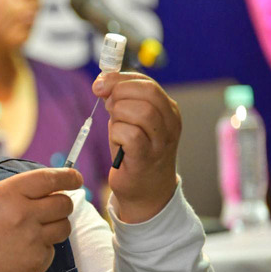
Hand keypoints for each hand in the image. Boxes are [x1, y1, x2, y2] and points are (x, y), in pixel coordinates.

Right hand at [0, 168, 82, 271]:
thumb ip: (16, 192)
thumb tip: (46, 190)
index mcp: (9, 193)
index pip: (49, 179)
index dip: (67, 177)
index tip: (75, 178)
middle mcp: (24, 214)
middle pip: (63, 203)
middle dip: (62, 203)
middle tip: (53, 207)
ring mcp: (33, 239)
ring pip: (64, 227)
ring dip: (55, 226)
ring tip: (35, 231)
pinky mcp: (36, 261)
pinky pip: (52, 250)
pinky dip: (43, 249)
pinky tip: (23, 251)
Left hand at [92, 72, 180, 222]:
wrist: (146, 192)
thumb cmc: (134, 153)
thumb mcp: (129, 121)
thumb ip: (121, 101)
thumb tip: (102, 84)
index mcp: (168, 109)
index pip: (146, 82)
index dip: (119, 79)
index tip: (99, 84)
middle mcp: (170, 123)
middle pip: (146, 92)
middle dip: (118, 93)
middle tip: (107, 107)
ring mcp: (162, 141)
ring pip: (139, 111)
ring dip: (118, 115)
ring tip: (116, 128)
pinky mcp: (147, 157)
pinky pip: (130, 134)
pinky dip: (117, 134)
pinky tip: (117, 144)